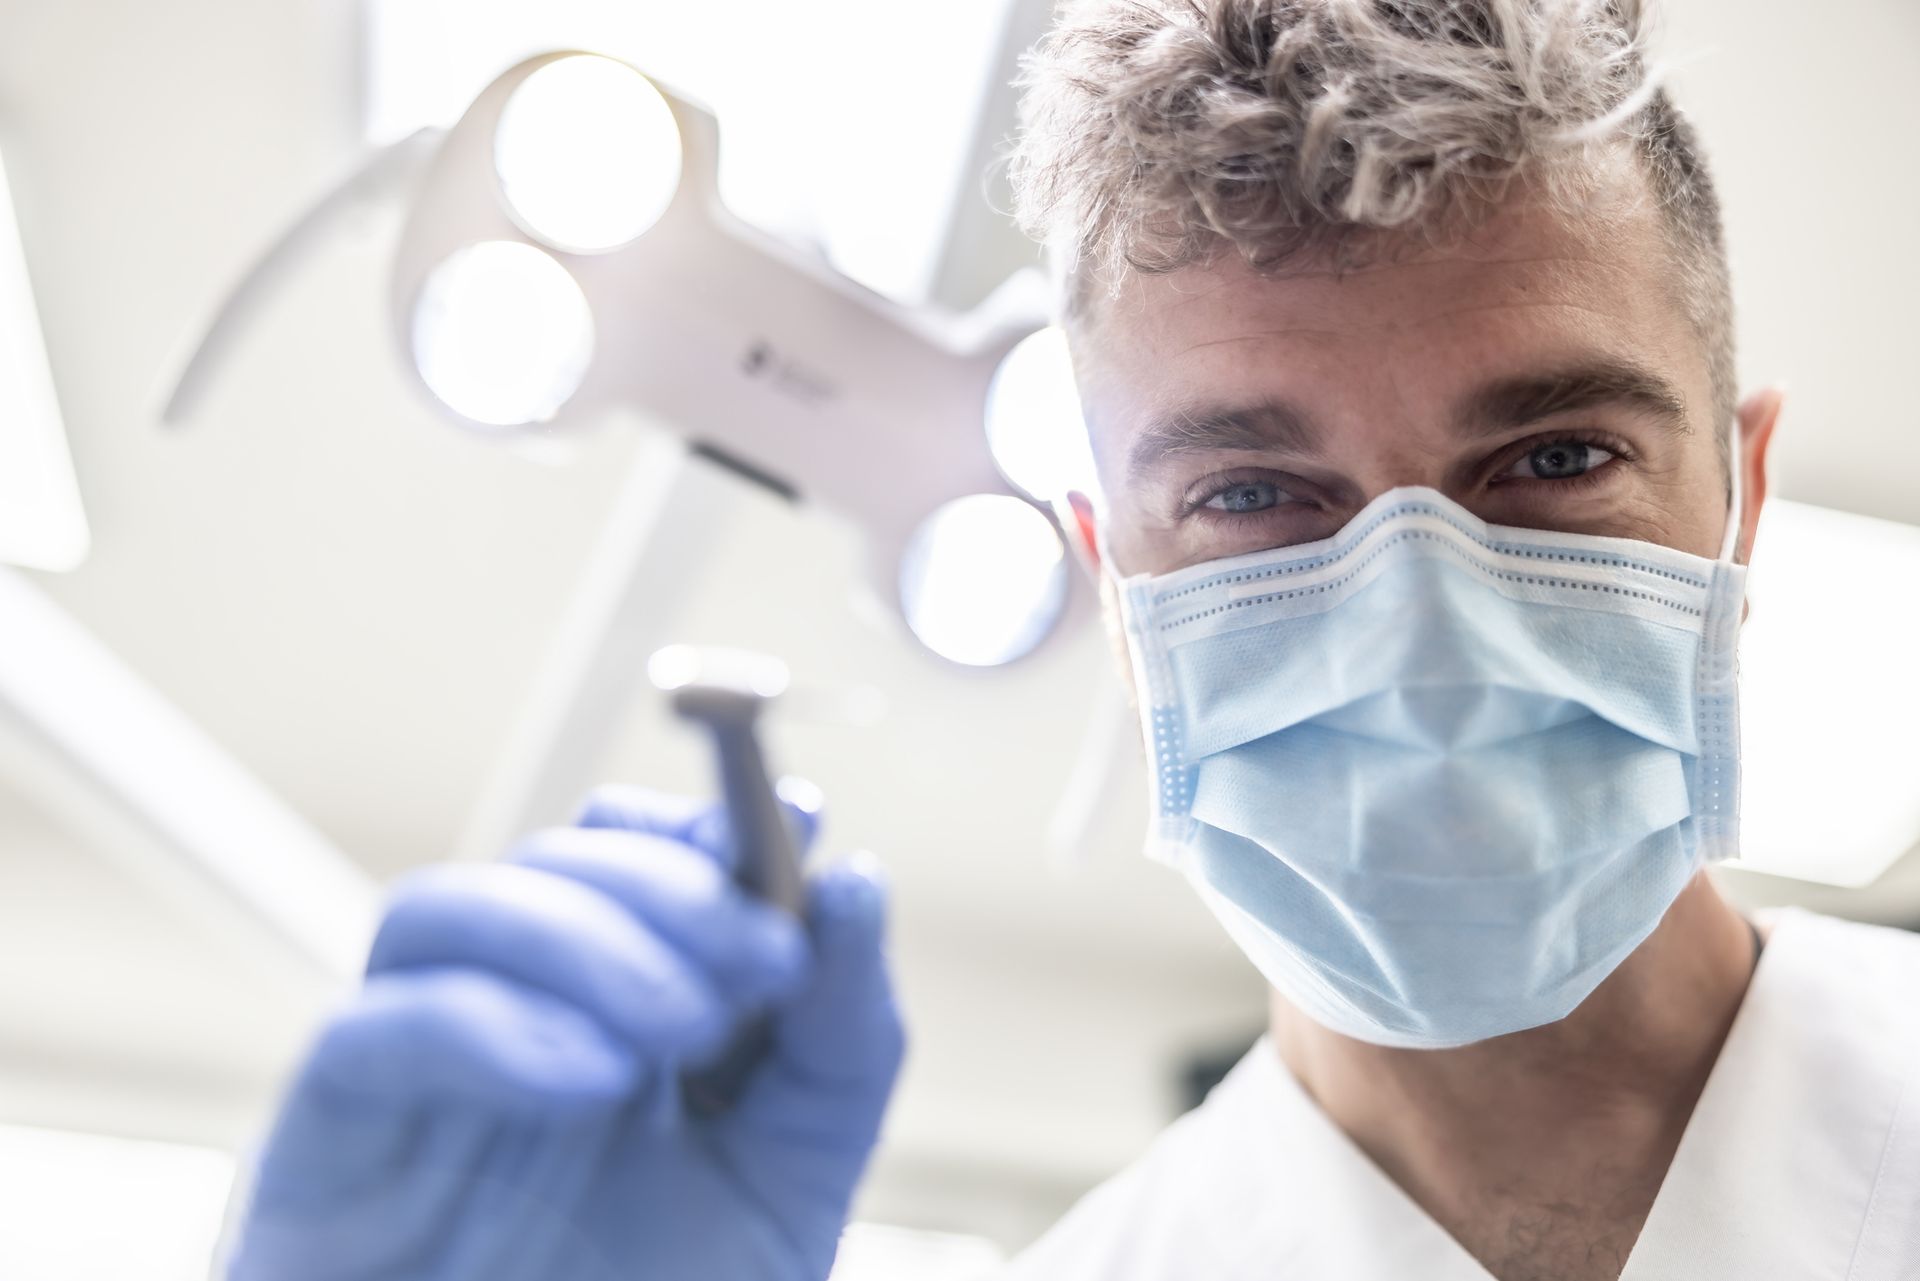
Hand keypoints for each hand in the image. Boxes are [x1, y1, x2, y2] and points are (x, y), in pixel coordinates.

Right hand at [220, 785, 904, 1280]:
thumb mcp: (792, 1185)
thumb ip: (838, 1044)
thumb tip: (857, 885)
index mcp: (613, 1018)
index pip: (633, 855)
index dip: (709, 822)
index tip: (800, 821)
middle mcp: (507, 1022)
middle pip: (550, 864)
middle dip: (671, 886)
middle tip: (765, 959)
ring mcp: (413, 1075)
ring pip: (447, 909)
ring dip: (583, 938)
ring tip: (683, 1027)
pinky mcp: (329, 1143)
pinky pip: (373, 1030)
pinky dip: (491, 1028)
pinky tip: (593, 1082)